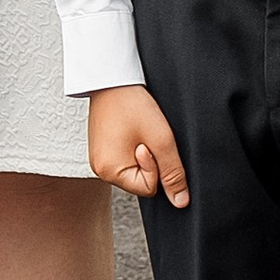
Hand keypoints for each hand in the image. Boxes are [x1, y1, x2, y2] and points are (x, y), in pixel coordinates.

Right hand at [88, 85, 188, 205]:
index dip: (157, 166)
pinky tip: (131, 128)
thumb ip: (173, 173)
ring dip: (143, 152)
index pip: (148, 188)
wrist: (113, 76)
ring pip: (135, 168)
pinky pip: (126, 157)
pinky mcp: (102, 147)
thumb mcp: (161, 139)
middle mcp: (99, 169)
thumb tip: (180, 202)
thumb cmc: (133, 104)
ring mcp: (99, 158)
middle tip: (144, 134)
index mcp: (108, 172)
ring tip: (137, 129)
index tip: (148, 141)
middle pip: (140, 180)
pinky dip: (134, 145)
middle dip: (149, 160)